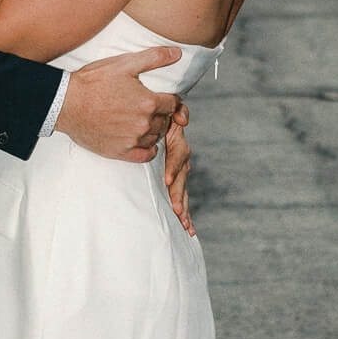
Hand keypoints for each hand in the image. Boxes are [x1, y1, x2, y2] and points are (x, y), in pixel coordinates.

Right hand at [56, 48, 180, 164]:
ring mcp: (132, 140)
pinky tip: (140, 139)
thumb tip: (177, 53)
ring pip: (157, 137)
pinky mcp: (120, 152)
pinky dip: (148, 149)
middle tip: (148, 107)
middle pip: (166, 121)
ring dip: (154, 129)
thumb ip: (154, 58)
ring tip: (141, 120)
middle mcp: (144, 124)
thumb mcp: (123, 64)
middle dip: (161, 113)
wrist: (65, 103)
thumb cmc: (92, 82)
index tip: (161, 96)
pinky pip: (145, 155)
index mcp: (148, 102)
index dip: (169, 99)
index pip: (174, 104)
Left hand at [164, 102, 193, 234]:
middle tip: (177, 210)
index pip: (178, 155)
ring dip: (184, 207)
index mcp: (176, 142)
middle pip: (183, 178)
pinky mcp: (175, 182)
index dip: (174, 167)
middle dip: (180, 194)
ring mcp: (179, 171)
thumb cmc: (154, 116)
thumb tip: (183, 119)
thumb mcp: (165, 109)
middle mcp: (181, 158)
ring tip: (185, 224)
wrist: (148, 122)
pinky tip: (188, 229)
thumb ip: (177, 110)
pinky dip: (185, 213)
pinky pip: (181, 197)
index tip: (167, 180)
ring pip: (183, 190)